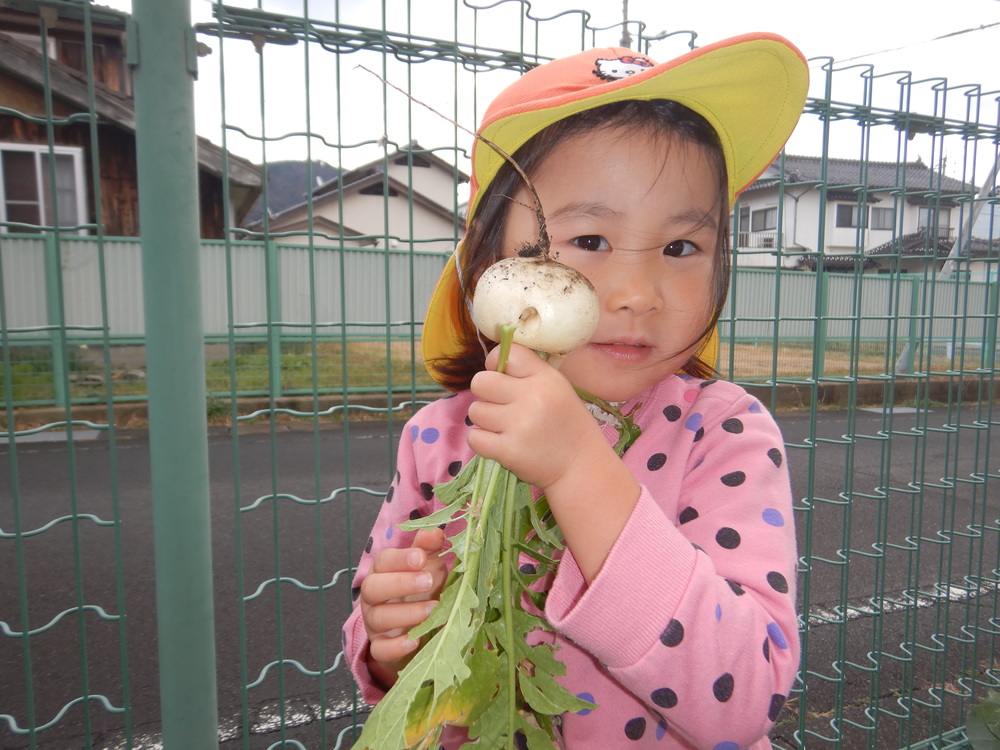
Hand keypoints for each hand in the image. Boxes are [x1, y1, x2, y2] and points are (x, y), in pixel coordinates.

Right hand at [360, 527, 447, 687]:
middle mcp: (373, 597)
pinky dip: (395, 647)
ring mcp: (374, 624)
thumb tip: (434, 531)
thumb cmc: (422, 590)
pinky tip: (415, 640)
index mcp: (382, 572)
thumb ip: (428, 547)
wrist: (419, 628)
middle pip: (373, 587)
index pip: (383, 561)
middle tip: (428, 581)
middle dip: (400, 583)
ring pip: (378, 618)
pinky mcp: (380, 648)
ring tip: (432, 609)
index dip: (400, 559)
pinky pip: (380, 650)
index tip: (421, 557)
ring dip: (406, 613)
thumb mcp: (428, 566)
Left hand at [467, 343, 600, 491]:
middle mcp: (532, 398)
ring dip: (485, 419)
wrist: (579, 465)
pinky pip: (474, 437)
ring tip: (504, 427)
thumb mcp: (556, 387)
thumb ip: (527, 373)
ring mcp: (519, 425)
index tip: (503, 378)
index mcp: (545, 378)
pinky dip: (482, 440)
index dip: (497, 364)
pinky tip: (498, 442)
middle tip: (501, 405)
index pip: (508, 354)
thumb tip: (491, 364)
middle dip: (485, 393)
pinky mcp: (508, 451)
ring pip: (475, 410)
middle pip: (481, 382)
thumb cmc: (566, 423)